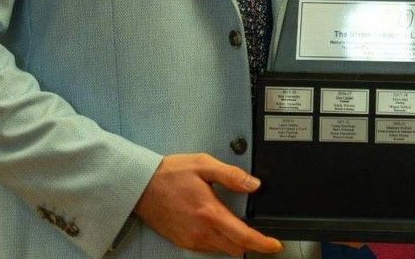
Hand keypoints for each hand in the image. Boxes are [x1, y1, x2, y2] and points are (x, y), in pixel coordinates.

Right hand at [133, 153, 282, 255]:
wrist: (140, 185)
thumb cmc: (169, 174)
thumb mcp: (204, 165)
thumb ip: (232, 175)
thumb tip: (253, 184)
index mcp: (209, 213)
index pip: (242, 236)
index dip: (262, 243)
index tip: (275, 245)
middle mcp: (200, 231)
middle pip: (234, 248)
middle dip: (251, 244)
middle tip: (262, 236)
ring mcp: (189, 239)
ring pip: (221, 250)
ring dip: (234, 243)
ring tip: (242, 229)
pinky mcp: (181, 241)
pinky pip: (207, 248)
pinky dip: (219, 242)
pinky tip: (221, 228)